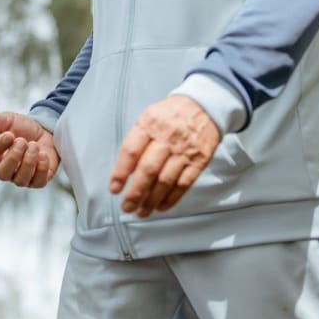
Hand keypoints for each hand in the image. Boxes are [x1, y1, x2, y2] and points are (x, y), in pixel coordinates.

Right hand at [0, 108, 58, 187]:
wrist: (45, 132)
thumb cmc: (22, 128)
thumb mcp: (9, 120)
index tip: (9, 134)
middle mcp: (6, 170)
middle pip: (2, 174)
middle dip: (13, 157)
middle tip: (22, 141)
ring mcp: (22, 177)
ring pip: (20, 180)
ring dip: (28, 161)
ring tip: (34, 145)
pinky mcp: (38, 181)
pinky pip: (38, 182)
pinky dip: (41, 168)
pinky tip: (43, 154)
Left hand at [109, 95, 219, 216]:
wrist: (204, 106)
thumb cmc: (170, 115)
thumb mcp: (148, 117)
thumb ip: (137, 141)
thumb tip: (125, 170)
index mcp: (149, 124)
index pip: (131, 151)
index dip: (120, 172)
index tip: (114, 189)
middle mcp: (166, 138)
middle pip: (148, 170)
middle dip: (135, 192)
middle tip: (127, 207)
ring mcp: (184, 151)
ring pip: (165, 181)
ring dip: (151, 200)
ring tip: (141, 211)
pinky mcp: (199, 161)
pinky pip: (184, 184)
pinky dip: (171, 199)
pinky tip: (161, 207)